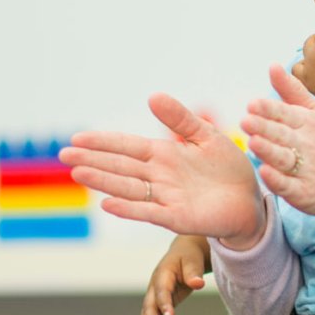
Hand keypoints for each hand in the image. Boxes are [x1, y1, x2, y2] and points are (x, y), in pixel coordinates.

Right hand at [63, 93, 265, 246]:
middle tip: (63, 155)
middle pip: (120, 166)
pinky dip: (128, 209)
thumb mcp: (206, 136)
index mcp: (164, 155)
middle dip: (92, 160)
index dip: (103, 142)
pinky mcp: (178, 217)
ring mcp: (166, 198)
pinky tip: (108, 203)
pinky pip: (149, 212)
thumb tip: (152, 96)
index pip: (127, 146)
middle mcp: (159, 176)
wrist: (250, 201)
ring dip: (103, 181)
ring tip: (78, 173)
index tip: (77, 138)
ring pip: (128, 188)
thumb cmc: (228, 169)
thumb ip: (180, 119)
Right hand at [142, 235, 209, 314]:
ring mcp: (154, 297)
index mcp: (162, 274)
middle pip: (149, 308)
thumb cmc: (189, 256)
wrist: (184, 253)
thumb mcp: (192, 260)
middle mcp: (154, 287)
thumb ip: (194, 272)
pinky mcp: (159, 305)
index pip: (161, 291)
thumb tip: (198, 284)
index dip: (164, 305)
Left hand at [241, 64, 314, 233]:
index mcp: (308, 124)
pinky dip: (277, 180)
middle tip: (245, 120)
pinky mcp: (303, 193)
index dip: (269, 109)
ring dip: (268, 150)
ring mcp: (306, 170)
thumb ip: (291, 91)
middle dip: (264, 127)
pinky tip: (265, 172)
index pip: (286, 114)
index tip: (252, 103)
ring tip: (252, 142)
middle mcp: (307, 145)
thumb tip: (272, 65)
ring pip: (283, 159)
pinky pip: (288, 186)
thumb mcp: (314, 114)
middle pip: (282, 135)